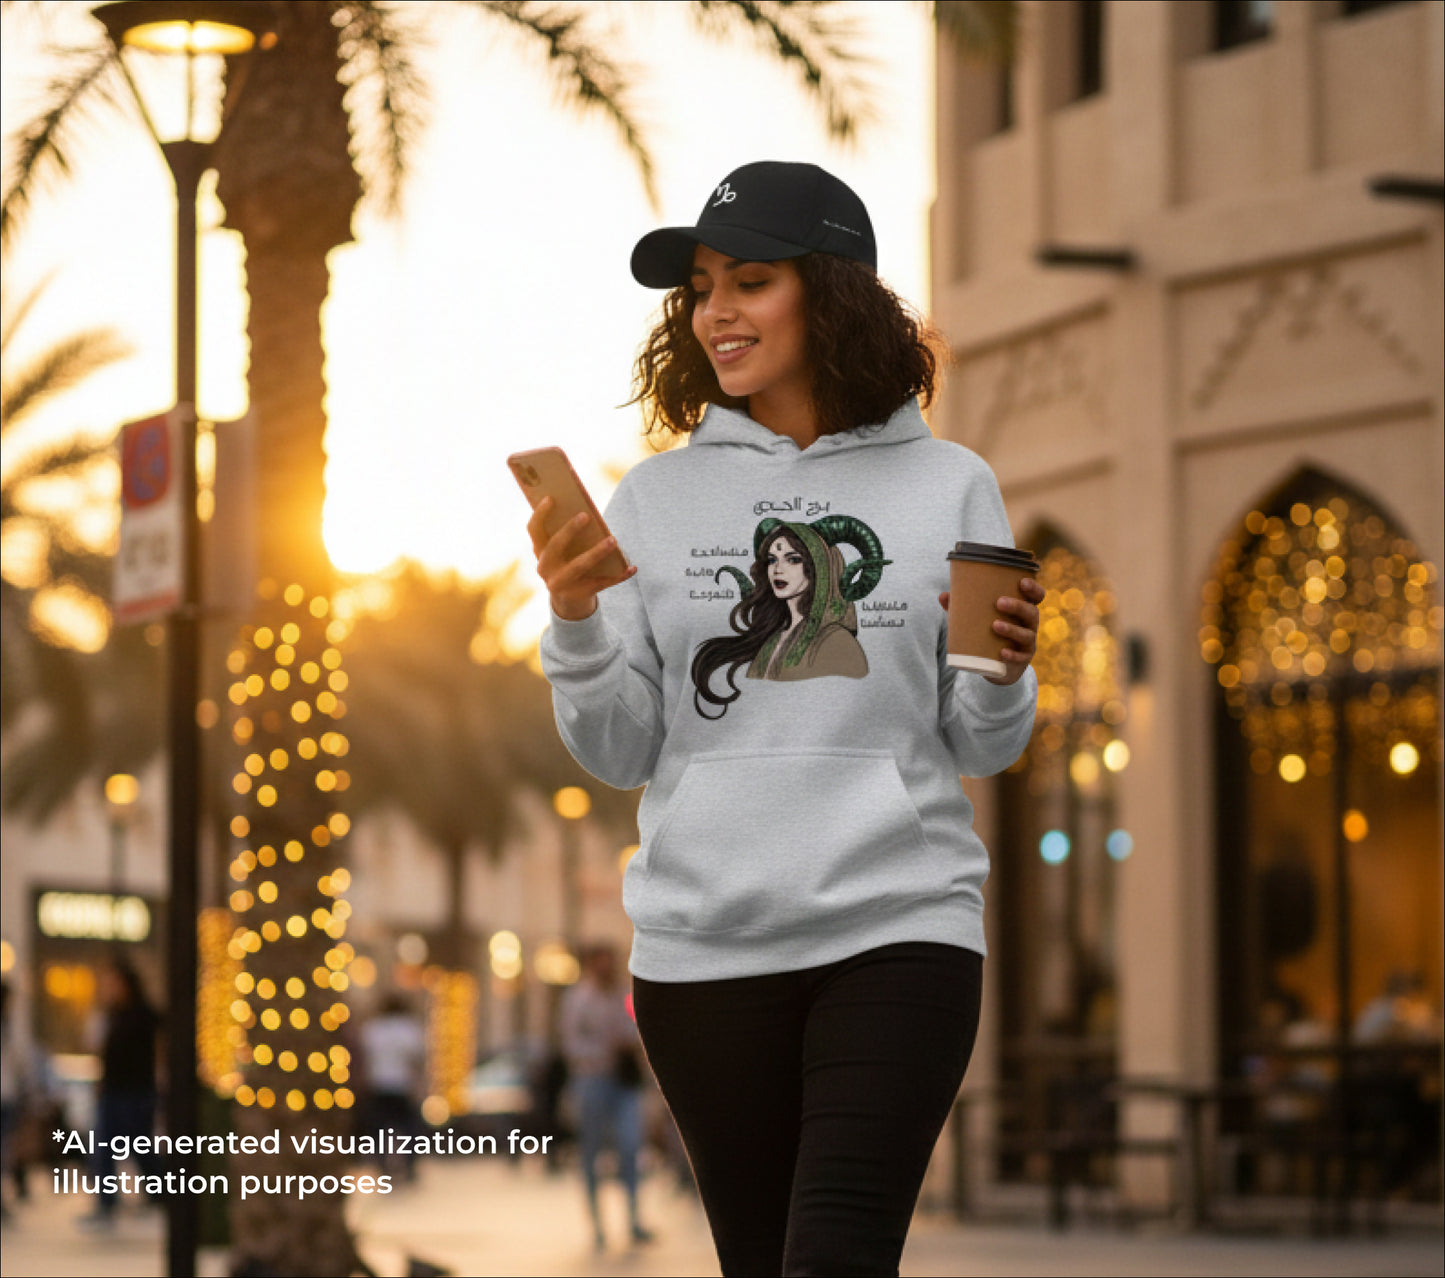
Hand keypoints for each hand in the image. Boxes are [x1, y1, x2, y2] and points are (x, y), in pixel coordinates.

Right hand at [527, 496, 635, 620]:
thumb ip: (568, 533)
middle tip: (586, 515)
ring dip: (597, 552)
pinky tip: (632, 568)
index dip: (540, 514)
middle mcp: (545, 568)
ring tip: (613, 540)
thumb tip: (589, 512)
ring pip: (580, 565)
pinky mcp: (580, 594)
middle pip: (555, 546)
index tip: (551, 498)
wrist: (569, 600)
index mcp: (540, 551)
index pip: (534, 530)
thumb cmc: (569, 562)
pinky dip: (619, 575)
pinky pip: (602, 583)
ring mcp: (561, 584)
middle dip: (569, 530)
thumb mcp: (563, 550)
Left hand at [937, 576, 1045, 685]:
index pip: (1036, 598)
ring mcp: (1027, 644)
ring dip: (1012, 629)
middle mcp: (1029, 626)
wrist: (995, 667)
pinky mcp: (1022, 661)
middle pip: (1032, 613)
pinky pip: (1020, 658)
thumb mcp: (977, 621)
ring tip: (995, 625)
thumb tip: (943, 596)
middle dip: (1018, 606)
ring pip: (1027, 635)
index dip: (1034, 589)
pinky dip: (1012, 655)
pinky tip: (1002, 652)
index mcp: (1022, 612)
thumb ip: (962, 609)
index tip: (1022, 582)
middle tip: (999, 602)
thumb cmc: (989, 635)